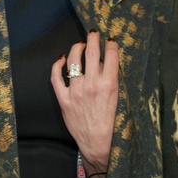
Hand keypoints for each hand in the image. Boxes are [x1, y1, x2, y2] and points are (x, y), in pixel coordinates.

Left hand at [50, 30, 118, 177]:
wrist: (99, 144)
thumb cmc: (113, 124)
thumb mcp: (121, 100)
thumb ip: (114, 81)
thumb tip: (108, 62)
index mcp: (110, 85)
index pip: (110, 56)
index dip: (111, 44)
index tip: (110, 40)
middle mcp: (92, 85)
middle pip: (91, 52)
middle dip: (93, 39)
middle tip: (94, 33)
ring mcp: (76, 91)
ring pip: (73, 60)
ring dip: (77, 48)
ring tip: (80, 44)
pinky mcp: (63, 99)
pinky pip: (56, 77)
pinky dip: (57, 65)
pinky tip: (61, 58)